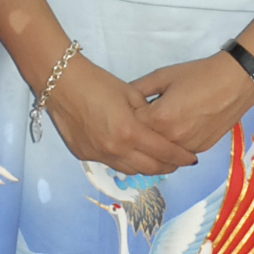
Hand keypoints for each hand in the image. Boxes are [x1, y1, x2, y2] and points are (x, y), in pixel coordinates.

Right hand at [44, 53, 199, 175]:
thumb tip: (161, 128)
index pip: (163, 152)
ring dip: (146, 167)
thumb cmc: (96, 82)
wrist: (61, 82)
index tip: (192, 159)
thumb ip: (148, 114)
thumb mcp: (130, 94)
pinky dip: (125, 161)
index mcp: (129, 131)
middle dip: (167, 167)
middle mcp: (115, 149)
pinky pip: (111, 164)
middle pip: (149, 168)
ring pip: (130, 170)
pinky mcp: (84, 155)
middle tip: (177, 163)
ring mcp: (98, 154)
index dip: (180, 157)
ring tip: (157, 160)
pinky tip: (130, 153)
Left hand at [132, 53, 253, 158]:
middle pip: (144, 143)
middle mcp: (172, 138)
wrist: (235, 81)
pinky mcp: (200, 150)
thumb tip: (122, 98)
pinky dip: (173, 146)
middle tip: (142, 120)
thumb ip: (138, 88)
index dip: (128, 117)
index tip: (128, 110)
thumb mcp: (163, 76)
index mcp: (159, 118)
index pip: (131, 126)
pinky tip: (175, 131)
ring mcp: (187, 147)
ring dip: (156, 143)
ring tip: (159, 125)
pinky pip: (178, 153)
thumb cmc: (199, 74)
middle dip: (140, 133)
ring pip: (161, 153)